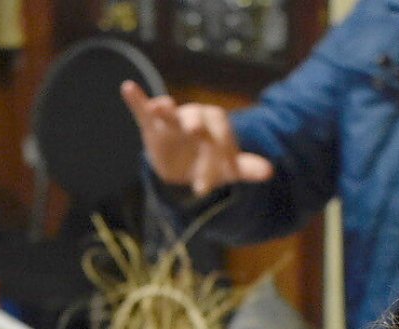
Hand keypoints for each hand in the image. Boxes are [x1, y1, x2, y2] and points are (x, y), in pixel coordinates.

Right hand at [120, 81, 274, 196]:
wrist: (182, 166)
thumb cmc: (208, 161)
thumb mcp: (227, 168)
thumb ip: (245, 167)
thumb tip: (270, 172)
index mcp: (214, 124)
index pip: (221, 132)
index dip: (226, 147)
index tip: (228, 170)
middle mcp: (193, 116)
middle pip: (196, 118)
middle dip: (196, 128)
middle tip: (194, 133)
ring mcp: (171, 120)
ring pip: (169, 111)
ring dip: (165, 107)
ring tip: (160, 106)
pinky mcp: (151, 126)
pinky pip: (141, 110)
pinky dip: (136, 99)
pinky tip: (128, 87)